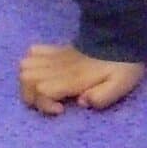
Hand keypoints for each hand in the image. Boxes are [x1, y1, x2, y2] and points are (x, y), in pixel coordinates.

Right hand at [19, 44, 146, 115]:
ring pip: (24, 66)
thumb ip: (102, 97)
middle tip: (50, 102)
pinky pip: (33, 51)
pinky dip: (32, 63)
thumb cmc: (122, 66)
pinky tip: (45, 72)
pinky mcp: (56, 49)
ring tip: (44, 90)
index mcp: (73, 78)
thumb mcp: (120, 85)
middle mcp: (59, 67)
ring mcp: (55, 56)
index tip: (61, 109)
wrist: (121, 38)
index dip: (45, 104)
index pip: (42, 90)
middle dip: (32, 96)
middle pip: (26, 79)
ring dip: (29, 82)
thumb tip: (82, 102)